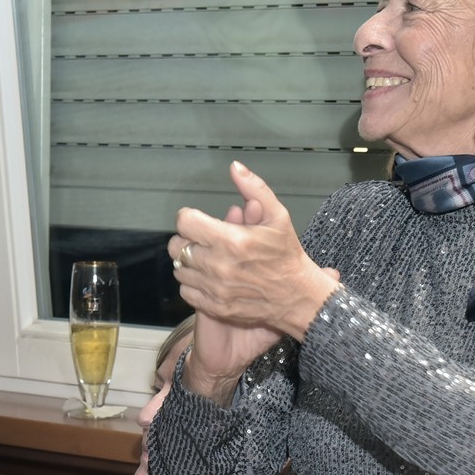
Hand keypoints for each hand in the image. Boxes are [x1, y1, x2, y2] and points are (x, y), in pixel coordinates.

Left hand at [169, 162, 339, 344]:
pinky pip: (187, 291)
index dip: (189, 218)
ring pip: (180, 269)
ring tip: (208, 259)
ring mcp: (216, 289)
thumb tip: (234, 167)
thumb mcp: (278, 216)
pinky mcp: (215, 307)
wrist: (297, 296)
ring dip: (190, 262)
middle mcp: (220, 266)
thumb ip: (253, 189)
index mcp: (232, 240)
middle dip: (187, 240)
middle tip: (203, 240)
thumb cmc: (287, 255)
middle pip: (177, 246)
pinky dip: (193, 284)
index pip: (185, 223)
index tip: (198, 221)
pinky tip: (209, 278)